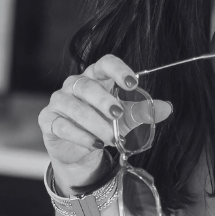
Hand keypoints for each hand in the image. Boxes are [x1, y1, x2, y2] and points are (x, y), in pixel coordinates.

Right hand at [38, 55, 171, 191]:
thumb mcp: (125, 119)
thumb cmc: (103, 125)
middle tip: (118, 113)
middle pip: (87, 85)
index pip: (104, 63)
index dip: (118, 70)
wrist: (81, 151)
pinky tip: (95, 144)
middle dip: (103, 100)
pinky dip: (80, 136)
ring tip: (111, 138)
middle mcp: (74, 85)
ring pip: (74, 107)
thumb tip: (166, 108)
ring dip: (94, 123)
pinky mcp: (48, 120)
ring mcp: (59, 101)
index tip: (132, 83)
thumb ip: (142, 112)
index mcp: (96, 77)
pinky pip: (62, 125)